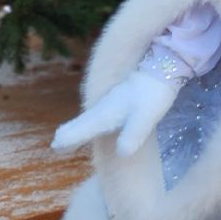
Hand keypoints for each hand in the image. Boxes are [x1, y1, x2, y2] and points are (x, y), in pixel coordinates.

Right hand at [51, 68, 181, 156]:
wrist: (164, 67)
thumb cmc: (152, 94)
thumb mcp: (145, 118)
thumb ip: (133, 134)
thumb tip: (122, 153)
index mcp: (106, 113)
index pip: (82, 128)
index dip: (70, 138)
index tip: (56, 147)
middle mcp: (105, 107)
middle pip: (83, 121)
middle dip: (70, 133)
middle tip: (57, 144)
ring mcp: (114, 101)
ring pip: (91, 116)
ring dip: (80, 126)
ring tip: (69, 135)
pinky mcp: (123, 98)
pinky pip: (102, 112)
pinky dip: (94, 120)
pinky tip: (100, 121)